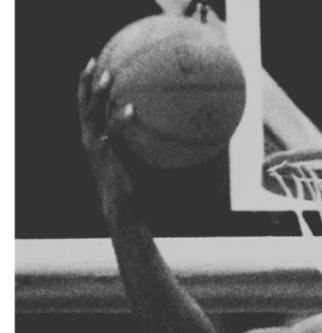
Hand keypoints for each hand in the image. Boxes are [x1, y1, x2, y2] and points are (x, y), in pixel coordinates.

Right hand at [78, 59, 136, 211]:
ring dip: (99, 93)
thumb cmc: (127, 181)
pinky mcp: (104, 153)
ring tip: (109, 77)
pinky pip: (112, 131)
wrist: (119, 203)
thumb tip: (159, 128)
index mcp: (92, 135)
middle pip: (83, 103)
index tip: (93, 63)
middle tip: (95, 62)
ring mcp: (94, 144)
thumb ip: (136, 141)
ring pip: (93, 112)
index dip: (85, 84)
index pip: (84, 104)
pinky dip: (120, 120)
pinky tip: (132, 110)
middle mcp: (89, 136)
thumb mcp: (130, 158)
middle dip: (87, 81)